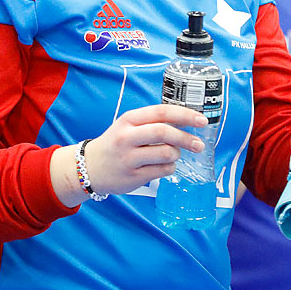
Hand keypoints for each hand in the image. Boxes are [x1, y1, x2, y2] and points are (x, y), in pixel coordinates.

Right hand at [53, 104, 206, 204]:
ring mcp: (129, 158)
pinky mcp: (133, 177)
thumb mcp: (127, 126)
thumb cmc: (115, 144)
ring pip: (167, 154)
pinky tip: (163, 166)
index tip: (201, 120)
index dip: (185, 115)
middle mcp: (127, 137)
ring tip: (172, 155)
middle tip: (199, 144)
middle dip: (187, 138)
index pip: (162, 112)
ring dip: (176, 155)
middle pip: (165, 133)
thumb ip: (152, 121)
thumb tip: (187, 121)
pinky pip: (163, 171)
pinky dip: (169, 168)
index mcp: (129, 120)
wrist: (88, 167)